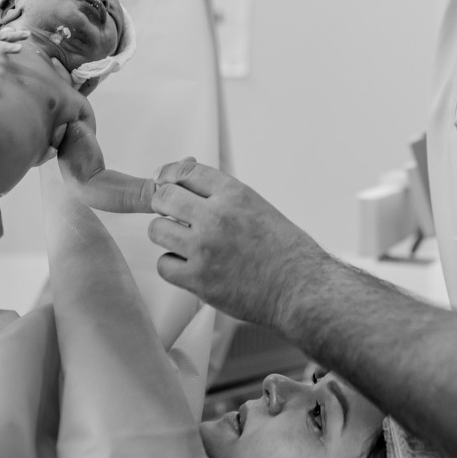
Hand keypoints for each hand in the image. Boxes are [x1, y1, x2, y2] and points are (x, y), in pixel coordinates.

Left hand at [148, 159, 328, 328]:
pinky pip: (164, 264)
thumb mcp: (256, 206)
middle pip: (163, 197)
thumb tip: (188, 184)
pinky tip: (189, 266)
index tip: (163, 181)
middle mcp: (217, 216)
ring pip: (157, 230)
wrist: (299, 287)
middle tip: (171, 215)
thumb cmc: (284, 250)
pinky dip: (173, 266)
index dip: (168, 175)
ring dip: (166, 235)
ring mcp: (204, 248)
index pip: (185, 171)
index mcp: (234, 194)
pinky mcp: (198, 278)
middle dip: (163, 204)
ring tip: (183, 242)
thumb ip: (223, 195)